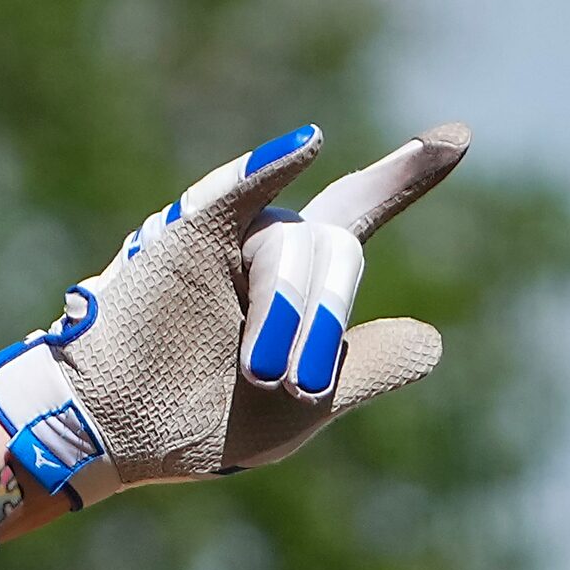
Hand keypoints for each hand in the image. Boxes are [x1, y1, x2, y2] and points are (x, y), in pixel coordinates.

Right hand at [0, 122, 468, 506]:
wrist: (111, 433)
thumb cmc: (197, 422)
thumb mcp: (298, 413)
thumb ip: (367, 372)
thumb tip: (430, 336)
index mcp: (299, 284)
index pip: (358, 219)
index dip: (407, 176)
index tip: (457, 136)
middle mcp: (268, 245)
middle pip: (337, 252)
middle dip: (325, 319)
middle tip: (287, 381)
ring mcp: (228, 236)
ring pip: (297, 247)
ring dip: (289, 314)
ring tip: (259, 372)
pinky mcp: (185, 235)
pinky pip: (237, 191)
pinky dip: (271, 166)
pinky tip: (309, 143)